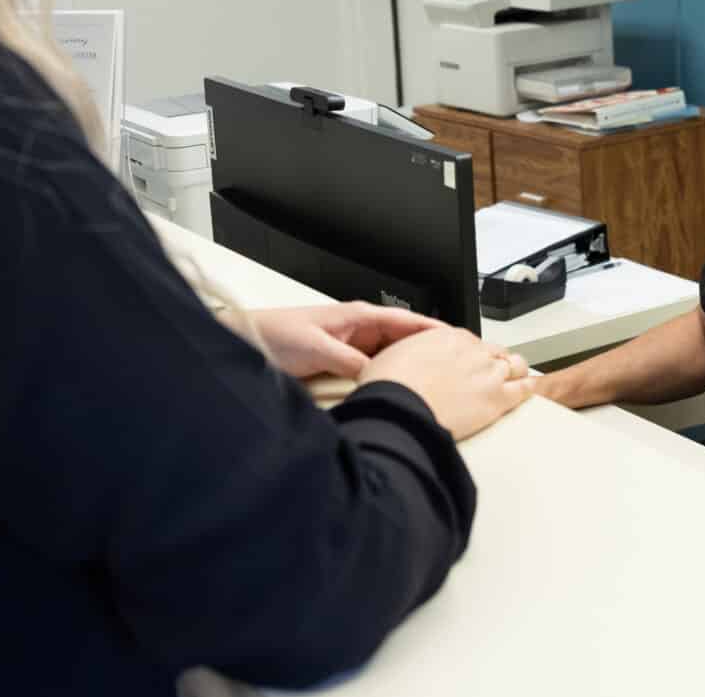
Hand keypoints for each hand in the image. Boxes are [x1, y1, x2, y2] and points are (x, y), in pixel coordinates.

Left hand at [251, 303, 445, 378]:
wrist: (247, 342)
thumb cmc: (275, 334)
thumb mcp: (316, 346)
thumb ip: (349, 359)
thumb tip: (376, 375)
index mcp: (359, 316)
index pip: (408, 320)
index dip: (434, 329)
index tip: (458, 340)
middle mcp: (359, 330)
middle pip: (405, 340)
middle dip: (429, 350)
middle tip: (454, 366)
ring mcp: (352, 346)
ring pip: (391, 357)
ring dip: (409, 365)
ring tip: (433, 380)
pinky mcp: (342, 363)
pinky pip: (374, 370)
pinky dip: (388, 376)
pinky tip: (396, 389)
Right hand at [357, 327, 534, 439]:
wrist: (397, 409)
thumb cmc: (389, 386)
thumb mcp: (391, 356)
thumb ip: (409, 354)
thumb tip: (405, 361)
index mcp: (448, 336)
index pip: (471, 341)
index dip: (472, 354)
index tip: (470, 362)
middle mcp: (472, 351)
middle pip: (495, 351)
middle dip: (494, 361)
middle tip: (490, 373)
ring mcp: (488, 374)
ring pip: (515, 366)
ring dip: (514, 372)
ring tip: (514, 380)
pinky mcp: (497, 399)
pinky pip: (523, 389)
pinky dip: (527, 389)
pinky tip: (528, 391)